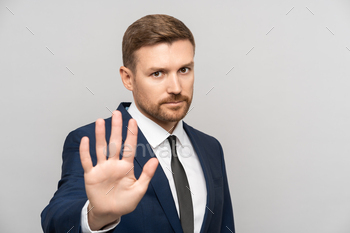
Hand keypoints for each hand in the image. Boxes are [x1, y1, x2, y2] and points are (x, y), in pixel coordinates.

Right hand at [79, 110, 158, 229]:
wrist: (109, 212)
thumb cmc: (125, 202)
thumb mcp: (139, 190)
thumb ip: (146, 175)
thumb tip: (155, 160)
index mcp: (126, 167)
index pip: (129, 147)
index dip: (131, 134)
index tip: (133, 121)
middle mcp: (113, 164)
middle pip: (115, 143)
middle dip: (116, 128)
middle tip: (116, 114)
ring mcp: (102, 168)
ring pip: (100, 148)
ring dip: (100, 135)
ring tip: (100, 121)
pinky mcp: (91, 175)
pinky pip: (87, 161)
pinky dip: (85, 151)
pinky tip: (85, 140)